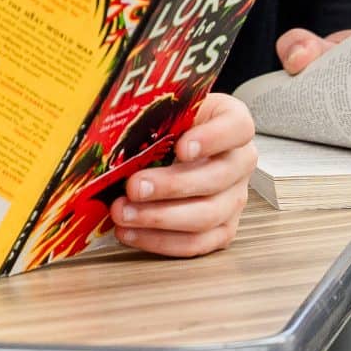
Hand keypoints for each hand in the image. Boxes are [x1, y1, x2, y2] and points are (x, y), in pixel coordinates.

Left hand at [111, 93, 256, 257]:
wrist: (173, 144)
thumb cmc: (169, 123)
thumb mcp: (165, 107)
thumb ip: (152, 110)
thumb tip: (111, 124)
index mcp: (233, 123)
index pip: (237, 127)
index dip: (212, 138)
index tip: (181, 147)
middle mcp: (240, 162)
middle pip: (217, 178)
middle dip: (171, 186)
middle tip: (134, 187)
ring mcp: (234, 198)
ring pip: (207, 216)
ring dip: (160, 218)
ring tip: (123, 213)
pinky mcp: (221, 229)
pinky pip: (196, 243)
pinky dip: (159, 241)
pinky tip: (129, 232)